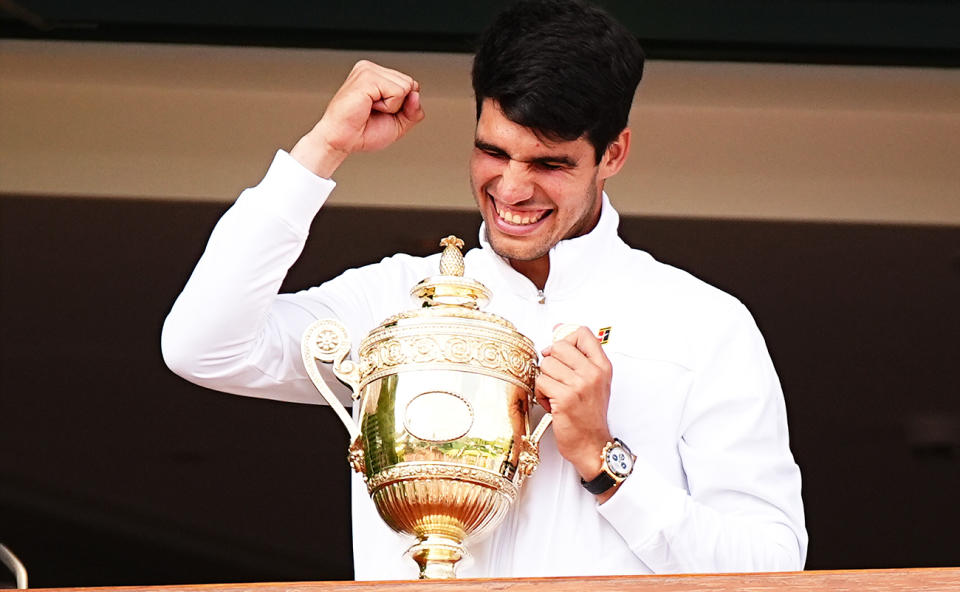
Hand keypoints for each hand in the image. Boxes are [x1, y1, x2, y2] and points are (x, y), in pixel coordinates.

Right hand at [291, 60, 424, 177]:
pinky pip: (398, 92)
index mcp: (376, 75)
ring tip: (370, 109)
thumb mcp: (398, 124)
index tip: (381, 113)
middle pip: (410, 84)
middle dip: (399, 106)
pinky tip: (369, 107)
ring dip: (392, 106)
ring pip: (406, 87)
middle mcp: (371, 69)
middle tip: (375, 112)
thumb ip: (413, 110)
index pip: (410, 85)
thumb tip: (416, 94)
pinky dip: (388, 107)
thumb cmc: (362, 132)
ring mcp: (368, 70)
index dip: (403, 106)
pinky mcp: (367, 77)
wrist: (341, 141)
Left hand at [535, 325, 612, 483]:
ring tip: (556, 393)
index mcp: (602, 366)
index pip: (583, 333)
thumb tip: (558, 329)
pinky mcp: (565, 398)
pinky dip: (541, 394)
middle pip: (558, 346)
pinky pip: (541, 382)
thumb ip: (579, 356)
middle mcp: (593, 373)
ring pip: (546, 364)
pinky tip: (552, 403)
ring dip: (545, 380)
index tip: (560, 351)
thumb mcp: (594, 381)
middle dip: (551, 362)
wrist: (592, 445)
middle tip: (556, 377)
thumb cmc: (590, 415)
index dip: (565, 338)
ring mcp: (579, 385)